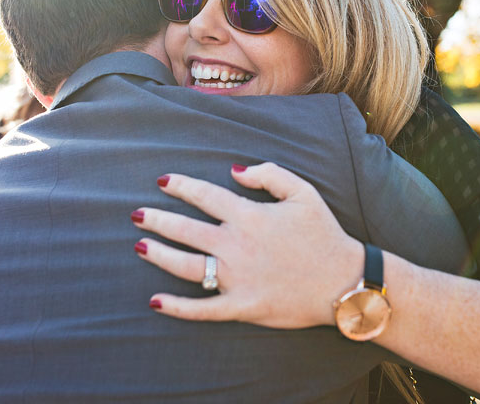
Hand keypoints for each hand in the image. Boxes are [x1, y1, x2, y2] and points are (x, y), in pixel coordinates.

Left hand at [132, 162, 362, 328]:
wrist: (344, 281)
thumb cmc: (324, 234)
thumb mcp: (303, 192)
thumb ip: (268, 173)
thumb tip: (234, 170)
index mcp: (249, 216)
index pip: (204, 196)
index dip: (180, 186)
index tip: (163, 182)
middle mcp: (236, 245)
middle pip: (186, 229)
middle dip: (157, 220)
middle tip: (136, 215)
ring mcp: (237, 278)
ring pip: (187, 266)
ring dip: (160, 255)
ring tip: (140, 246)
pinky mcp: (242, 306)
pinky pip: (203, 309)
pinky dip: (177, 307)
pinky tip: (155, 301)